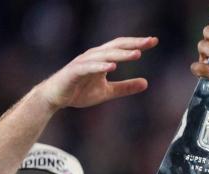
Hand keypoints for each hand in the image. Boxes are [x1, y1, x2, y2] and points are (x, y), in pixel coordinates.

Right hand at [35, 36, 157, 110]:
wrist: (55, 97)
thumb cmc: (79, 91)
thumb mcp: (107, 92)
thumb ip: (125, 87)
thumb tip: (146, 83)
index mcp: (102, 59)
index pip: (121, 47)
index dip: (137, 44)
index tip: (154, 41)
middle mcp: (93, 56)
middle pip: (116, 46)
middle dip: (133, 44)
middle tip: (150, 42)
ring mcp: (83, 63)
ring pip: (104, 55)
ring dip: (121, 54)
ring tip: (137, 54)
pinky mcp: (74, 72)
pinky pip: (88, 67)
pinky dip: (100, 66)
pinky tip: (112, 67)